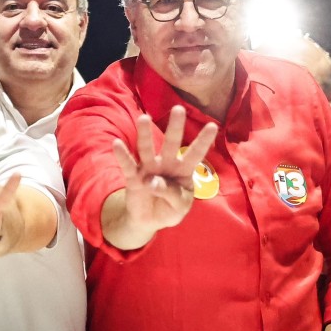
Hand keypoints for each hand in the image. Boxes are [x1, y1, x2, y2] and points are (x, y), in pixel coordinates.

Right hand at [112, 107, 217, 236]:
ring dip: (145, 134)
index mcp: (183, 170)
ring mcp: (149, 168)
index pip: (195, 153)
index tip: (212, 126)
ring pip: (147, 148)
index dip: (203, 141)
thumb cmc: (170, 209)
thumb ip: (172, 195)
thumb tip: (153, 182)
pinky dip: (122, 155)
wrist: (149, 221)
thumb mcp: (179, 207)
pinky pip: (128, 165)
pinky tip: (117, 144)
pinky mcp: (133, 177)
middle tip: (178, 109)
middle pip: (171, 143)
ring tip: (144, 118)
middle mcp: (166, 164)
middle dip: (175, 127)